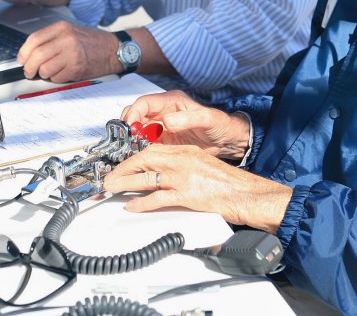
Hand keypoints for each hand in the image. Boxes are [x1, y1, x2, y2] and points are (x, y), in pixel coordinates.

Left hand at [18, 21, 118, 81]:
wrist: (115, 50)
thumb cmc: (93, 42)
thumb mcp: (71, 31)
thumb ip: (51, 39)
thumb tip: (29, 53)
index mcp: (62, 27)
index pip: (34, 39)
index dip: (24, 52)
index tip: (22, 59)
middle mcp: (67, 38)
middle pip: (36, 55)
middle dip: (29, 67)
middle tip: (29, 72)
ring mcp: (73, 53)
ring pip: (44, 69)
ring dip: (43, 74)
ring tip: (50, 72)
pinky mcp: (78, 67)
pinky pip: (56, 77)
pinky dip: (56, 79)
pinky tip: (62, 74)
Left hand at [102, 144, 292, 232]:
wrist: (247, 194)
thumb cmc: (228, 184)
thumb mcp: (202, 166)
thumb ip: (182, 166)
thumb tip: (160, 175)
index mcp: (186, 151)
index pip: (151, 149)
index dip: (131, 157)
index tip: (119, 164)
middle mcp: (183, 160)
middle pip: (143, 159)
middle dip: (123, 168)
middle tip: (109, 177)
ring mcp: (184, 177)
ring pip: (146, 177)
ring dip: (125, 183)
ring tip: (112, 189)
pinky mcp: (187, 194)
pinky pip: (157, 198)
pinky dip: (141, 202)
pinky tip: (132, 206)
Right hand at [122, 90, 249, 159]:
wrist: (228, 141)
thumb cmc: (221, 125)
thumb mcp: (208, 119)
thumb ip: (188, 119)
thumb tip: (167, 121)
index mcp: (171, 101)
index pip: (144, 103)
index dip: (134, 113)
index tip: (130, 127)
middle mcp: (163, 112)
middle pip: (136, 114)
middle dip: (128, 126)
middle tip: (126, 140)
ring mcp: (162, 127)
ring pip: (138, 130)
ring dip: (131, 138)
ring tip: (129, 149)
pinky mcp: (163, 141)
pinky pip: (145, 143)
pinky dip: (138, 148)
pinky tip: (138, 156)